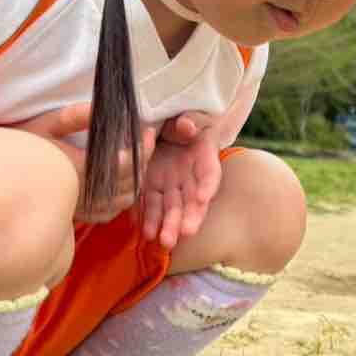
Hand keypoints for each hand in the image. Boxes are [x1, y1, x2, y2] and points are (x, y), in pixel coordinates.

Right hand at [16, 103, 155, 223]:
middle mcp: (84, 193)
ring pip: (124, 200)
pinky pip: (109, 213)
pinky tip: (119, 182)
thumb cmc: (21, 146)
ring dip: (135, 180)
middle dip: (144, 159)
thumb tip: (104, 107)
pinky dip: (121, 199)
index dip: (143, 148)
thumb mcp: (47, 123)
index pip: (127, 164)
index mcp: (80, 169)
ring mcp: (81, 208)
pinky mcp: (77, 215)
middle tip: (146, 139)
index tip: (147, 130)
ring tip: (135, 157)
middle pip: (130, 182)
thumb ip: (76, 116)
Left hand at [141, 114, 222, 248]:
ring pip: (172, 208)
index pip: (210, 172)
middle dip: (190, 216)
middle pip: (193, 199)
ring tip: (163, 241)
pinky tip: (144, 231)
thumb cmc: (179, 116)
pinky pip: (149, 204)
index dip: (208, 185)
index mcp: (203, 154)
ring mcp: (171, 183)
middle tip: (186, 232)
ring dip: (169, 225)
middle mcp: (189, 175)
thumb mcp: (188, 113)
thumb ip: (188, 120)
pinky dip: (147, 218)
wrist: (160, 121)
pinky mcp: (151, 187)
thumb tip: (186, 125)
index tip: (203, 198)